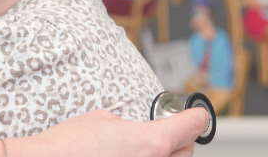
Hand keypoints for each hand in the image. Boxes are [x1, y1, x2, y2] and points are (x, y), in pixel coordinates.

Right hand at [20, 108, 207, 156]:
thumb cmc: (68, 144)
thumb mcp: (103, 119)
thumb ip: (131, 125)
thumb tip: (137, 132)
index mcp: (151, 142)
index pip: (190, 126)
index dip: (197, 117)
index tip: (199, 114)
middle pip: (185, 152)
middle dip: (180, 140)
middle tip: (170, 131)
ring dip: (165, 156)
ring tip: (147, 149)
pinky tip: (130, 156)